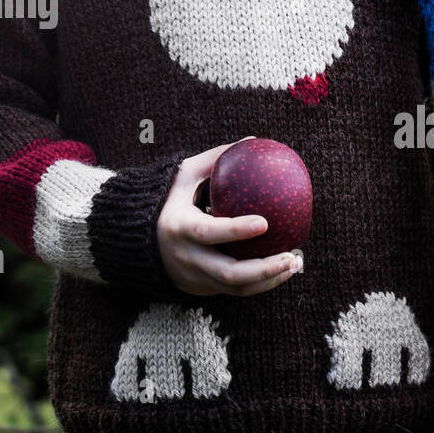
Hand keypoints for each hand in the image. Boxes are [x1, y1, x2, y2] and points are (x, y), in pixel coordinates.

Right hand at [156, 140, 303, 296]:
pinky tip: (285, 269)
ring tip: (295, 262)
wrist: (138, 242)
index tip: (265, 222)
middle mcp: (187, 258)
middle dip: (263, 269)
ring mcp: (196, 277)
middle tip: (290, 255)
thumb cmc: (169, 200)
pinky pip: (238, 291)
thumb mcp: (183, 176)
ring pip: (237, 288)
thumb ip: (215, 160)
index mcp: (179, 228)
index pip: (208, 233)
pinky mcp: (204, 288)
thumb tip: (252, 141)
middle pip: (228, 274)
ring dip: (270, 279)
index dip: (236, 231)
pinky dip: (263, 283)